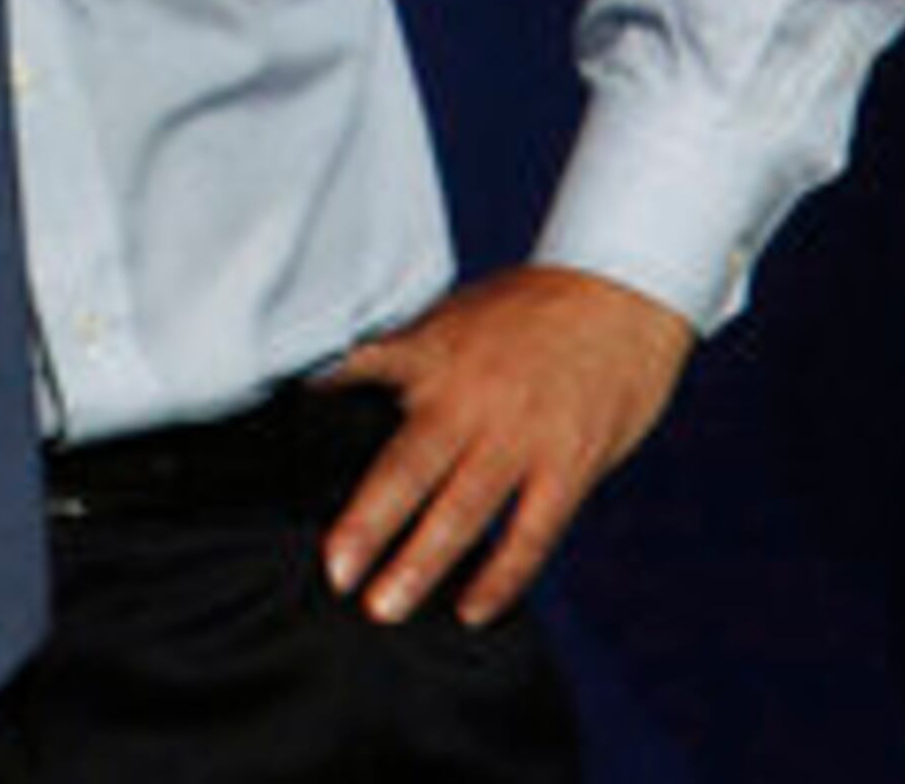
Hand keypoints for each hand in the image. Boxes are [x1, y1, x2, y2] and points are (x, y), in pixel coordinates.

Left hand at [320, 266, 695, 627]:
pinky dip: (502, 576)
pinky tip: (471, 609)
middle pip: (411, 465)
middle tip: (334, 571)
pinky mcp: (569, 463)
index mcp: (437, 352)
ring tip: (385, 607)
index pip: (366, 375)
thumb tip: (336, 390)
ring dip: (424, 563)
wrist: (622, 294)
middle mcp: (473, 396)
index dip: (322, 402)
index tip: (282, 440)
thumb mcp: (457, 316)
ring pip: (466, 509)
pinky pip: (532, 532)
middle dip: (369, 522)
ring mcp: (524, 433)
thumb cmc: (528, 310)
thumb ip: (407, 357)